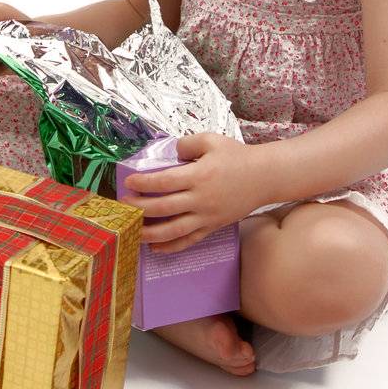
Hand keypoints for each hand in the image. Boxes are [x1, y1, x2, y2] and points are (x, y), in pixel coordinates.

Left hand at [120, 132, 274, 253]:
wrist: (264, 177)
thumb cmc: (237, 156)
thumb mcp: (211, 141)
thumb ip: (186, 144)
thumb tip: (169, 153)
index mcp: (199, 176)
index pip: (164, 181)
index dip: (144, 183)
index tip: (128, 182)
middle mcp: (201, 199)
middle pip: (164, 207)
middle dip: (140, 208)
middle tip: (123, 206)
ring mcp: (207, 216)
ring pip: (173, 230)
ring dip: (149, 233)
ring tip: (132, 232)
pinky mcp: (213, 227)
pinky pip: (189, 240)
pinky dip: (171, 247)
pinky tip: (155, 248)